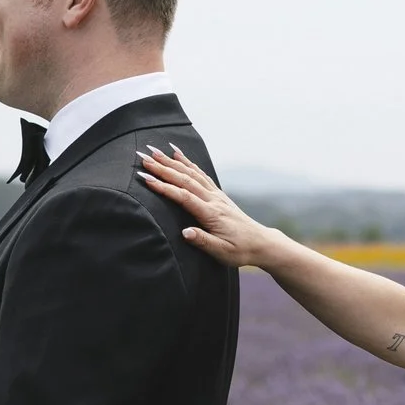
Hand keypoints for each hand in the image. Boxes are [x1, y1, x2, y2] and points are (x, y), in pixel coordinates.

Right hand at [138, 146, 281, 267]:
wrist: (260, 243)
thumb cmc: (240, 250)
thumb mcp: (221, 252)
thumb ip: (202, 241)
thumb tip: (184, 233)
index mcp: (211, 214)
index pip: (184, 197)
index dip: (164, 187)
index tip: (146, 178)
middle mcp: (213, 200)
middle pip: (185, 180)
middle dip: (163, 168)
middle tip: (143, 157)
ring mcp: (216, 195)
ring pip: (191, 174)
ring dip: (172, 162)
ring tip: (155, 151)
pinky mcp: (217, 194)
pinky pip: (200, 174)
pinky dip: (188, 162)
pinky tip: (178, 155)